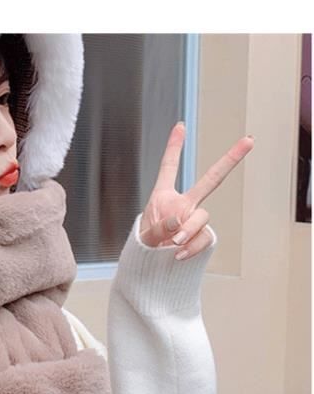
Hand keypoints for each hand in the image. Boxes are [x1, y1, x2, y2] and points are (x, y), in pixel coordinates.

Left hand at [139, 122, 254, 259]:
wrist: (151, 267)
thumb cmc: (145, 247)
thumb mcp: (145, 235)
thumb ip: (159, 228)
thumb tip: (179, 221)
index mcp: (163, 197)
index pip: (169, 168)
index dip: (174, 147)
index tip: (180, 126)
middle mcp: (183, 205)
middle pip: (210, 180)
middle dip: (229, 160)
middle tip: (249, 141)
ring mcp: (194, 220)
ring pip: (202, 217)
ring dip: (189, 229)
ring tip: (173, 242)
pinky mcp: (201, 236)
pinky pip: (204, 237)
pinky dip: (193, 246)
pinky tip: (179, 254)